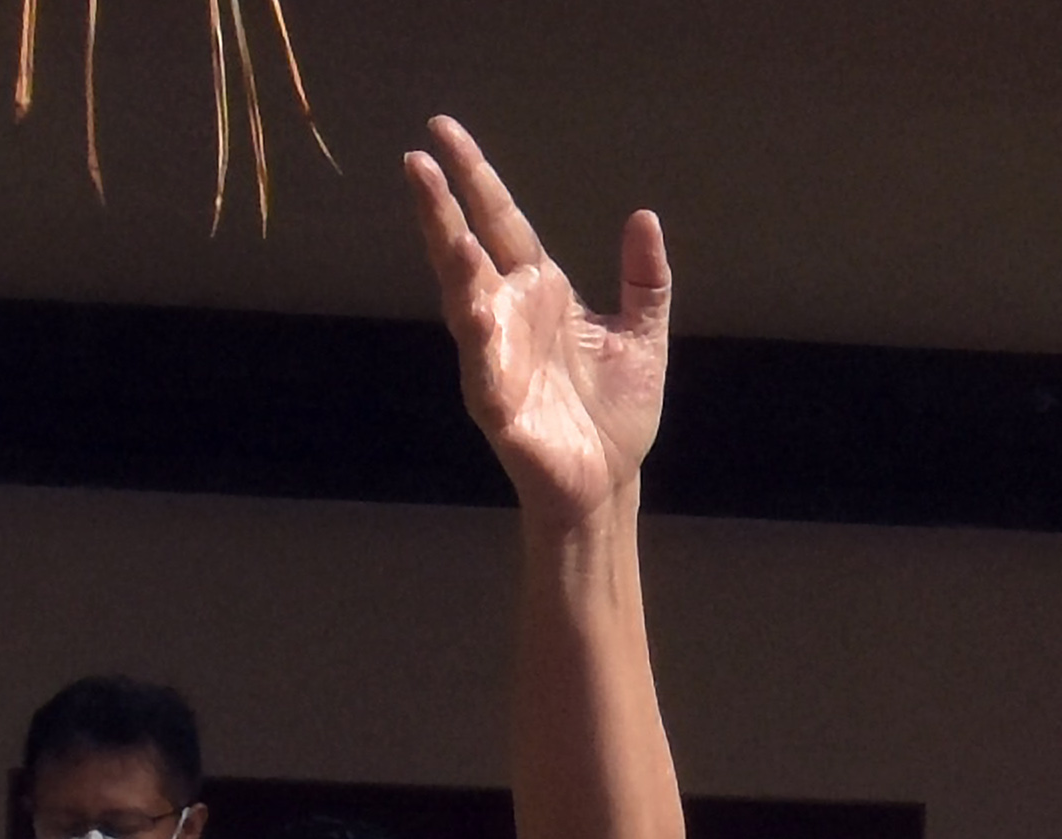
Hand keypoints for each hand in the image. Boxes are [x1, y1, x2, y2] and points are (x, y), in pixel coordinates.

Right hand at [408, 120, 670, 527]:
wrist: (609, 483)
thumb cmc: (615, 412)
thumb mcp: (642, 335)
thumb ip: (643, 279)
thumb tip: (643, 215)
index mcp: (538, 290)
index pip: (499, 219)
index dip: (474, 177)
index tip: (442, 132)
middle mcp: (506, 315)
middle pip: (466, 250)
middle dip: (441, 209)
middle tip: (417, 162)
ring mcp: (496, 360)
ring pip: (466, 304)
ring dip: (456, 270)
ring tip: (450, 233)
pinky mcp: (498, 409)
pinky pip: (485, 373)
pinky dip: (482, 348)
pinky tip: (476, 319)